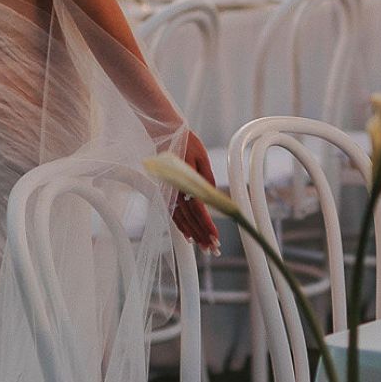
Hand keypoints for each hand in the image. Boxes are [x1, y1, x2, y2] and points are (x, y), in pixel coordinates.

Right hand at [172, 131, 221, 253]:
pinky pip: (173, 214)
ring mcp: (169, 192)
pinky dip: (180, 226)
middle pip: (190, 219)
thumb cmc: (186, 142)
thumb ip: (206, 177)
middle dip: (202, 235)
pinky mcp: (166, 191)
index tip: (215, 238)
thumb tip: (212, 195)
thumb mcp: (201, 156)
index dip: (207, 226)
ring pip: (181, 220)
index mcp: (185, 183)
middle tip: (212, 250)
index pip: (198, 210)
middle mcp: (175, 191)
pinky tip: (187, 236)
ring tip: (203, 247)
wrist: (165, 132)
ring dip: (193, 234)